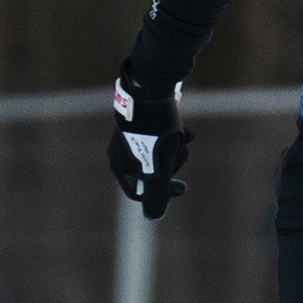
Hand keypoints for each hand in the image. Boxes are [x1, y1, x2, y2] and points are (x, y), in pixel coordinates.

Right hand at [107, 62, 190, 220]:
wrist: (151, 84)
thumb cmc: (156, 126)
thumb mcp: (162, 163)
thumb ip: (157, 191)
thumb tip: (153, 217)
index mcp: (120, 166)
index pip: (141, 193)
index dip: (163, 193)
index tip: (182, 186)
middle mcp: (119, 152)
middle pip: (151, 172)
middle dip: (171, 164)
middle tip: (181, 149)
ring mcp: (128, 137)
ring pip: (158, 153)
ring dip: (174, 147)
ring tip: (182, 134)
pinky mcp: (139, 123)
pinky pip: (158, 137)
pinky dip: (172, 135)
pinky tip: (183, 128)